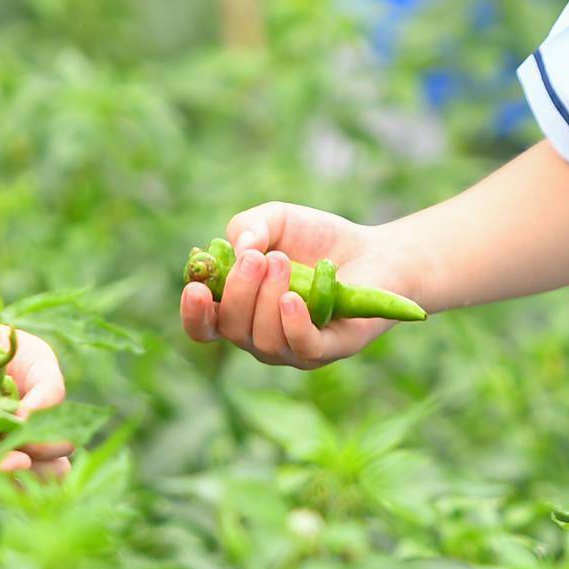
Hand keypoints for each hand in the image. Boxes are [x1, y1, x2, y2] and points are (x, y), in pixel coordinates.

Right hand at [177, 202, 409, 369]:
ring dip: (268, 298)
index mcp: (241, 310)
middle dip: (240, 292)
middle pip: (233, 330)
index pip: (206, 327)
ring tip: (283, 262)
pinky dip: (292, 323)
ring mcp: (294, 348)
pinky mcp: (329, 349)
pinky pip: (302, 347)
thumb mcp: (275, 219)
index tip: (197, 289)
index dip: (194, 314)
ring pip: (265, 339)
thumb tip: (239, 251)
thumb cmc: (317, 239)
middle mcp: (262, 336)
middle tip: (259, 258)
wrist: (374, 249)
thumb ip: (248, 227)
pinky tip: (292, 299)